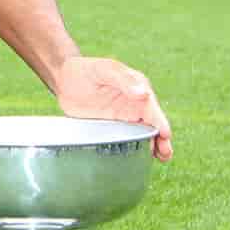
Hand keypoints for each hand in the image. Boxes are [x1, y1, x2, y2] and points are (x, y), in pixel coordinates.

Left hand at [53, 56, 172, 161]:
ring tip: (160, 158)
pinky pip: (126, 140)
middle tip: (165, 154)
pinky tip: (138, 160)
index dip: (160, 122)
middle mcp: (134, 104)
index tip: (165, 135)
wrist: (64, 79)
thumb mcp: (104, 69)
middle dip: (161, 139)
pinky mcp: (111, 127)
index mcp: (137, 88)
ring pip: (142, 134)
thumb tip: (144, 93)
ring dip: (152, 146)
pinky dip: (134, 149)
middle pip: (152, 124)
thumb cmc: (86, 70)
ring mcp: (123, 117)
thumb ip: (123, 80)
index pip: (152, 108)